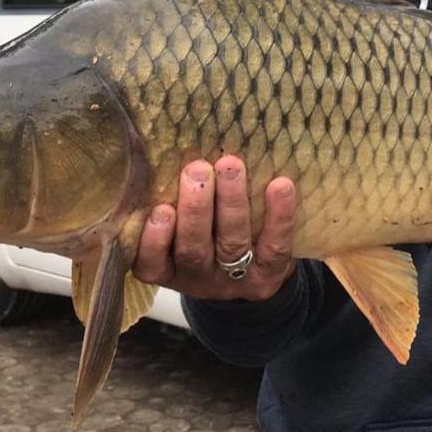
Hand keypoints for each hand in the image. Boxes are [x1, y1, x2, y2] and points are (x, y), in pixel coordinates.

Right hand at [132, 156, 297, 300]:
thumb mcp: (178, 230)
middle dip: (196, 208)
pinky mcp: (270, 273)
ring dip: (231, 203)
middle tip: (196, 169)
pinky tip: (280, 185)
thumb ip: (170, 203)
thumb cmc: (205, 236)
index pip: (151, 264)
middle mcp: (198, 278)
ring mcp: (236, 278)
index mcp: (168, 268)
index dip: (154, 240)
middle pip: (193, 249)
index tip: (160, 209)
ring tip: (230, 166)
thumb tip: (168, 153)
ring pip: (232, 243)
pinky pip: (275, 246)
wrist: (254, 274)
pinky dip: (279, 216)